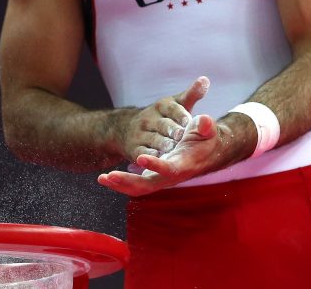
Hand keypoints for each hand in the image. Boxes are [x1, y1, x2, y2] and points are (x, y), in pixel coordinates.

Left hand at [98, 113, 233, 195]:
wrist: (206, 151)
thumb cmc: (206, 138)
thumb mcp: (208, 130)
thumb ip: (206, 127)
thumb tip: (204, 121)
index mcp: (184, 164)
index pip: (169, 169)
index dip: (155, 165)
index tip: (140, 158)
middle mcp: (171, 176)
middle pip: (148, 185)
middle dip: (128, 182)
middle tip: (110, 175)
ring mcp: (161, 179)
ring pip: (139, 188)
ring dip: (120, 184)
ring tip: (102, 178)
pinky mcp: (154, 178)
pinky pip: (135, 185)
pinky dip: (121, 183)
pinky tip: (105, 177)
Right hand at [115, 76, 209, 162]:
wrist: (127, 129)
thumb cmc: (162, 117)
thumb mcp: (175, 103)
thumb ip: (191, 94)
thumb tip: (206, 79)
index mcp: (161, 106)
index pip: (171, 108)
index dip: (179, 114)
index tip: (188, 120)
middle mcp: (149, 118)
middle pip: (162, 125)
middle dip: (172, 130)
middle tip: (181, 136)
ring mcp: (140, 134)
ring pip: (153, 139)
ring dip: (162, 144)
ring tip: (172, 149)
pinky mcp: (134, 148)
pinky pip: (142, 152)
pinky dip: (150, 156)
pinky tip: (158, 160)